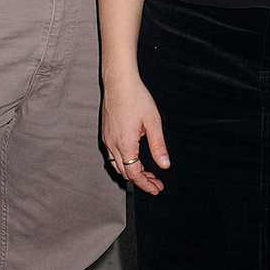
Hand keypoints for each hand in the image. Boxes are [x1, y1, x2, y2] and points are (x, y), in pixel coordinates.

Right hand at [103, 77, 169, 194]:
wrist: (119, 81)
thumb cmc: (136, 97)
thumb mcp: (153, 122)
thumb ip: (158, 145)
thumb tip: (164, 165)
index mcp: (125, 143)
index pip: (134, 174)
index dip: (145, 184)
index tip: (156, 189)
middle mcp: (113, 144)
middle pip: (125, 172)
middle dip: (141, 180)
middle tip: (156, 182)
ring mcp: (107, 139)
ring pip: (117, 165)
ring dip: (131, 172)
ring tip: (147, 172)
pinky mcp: (106, 133)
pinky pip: (113, 155)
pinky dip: (124, 162)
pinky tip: (134, 157)